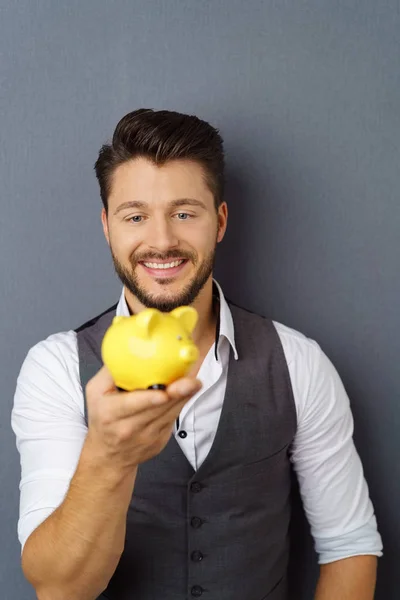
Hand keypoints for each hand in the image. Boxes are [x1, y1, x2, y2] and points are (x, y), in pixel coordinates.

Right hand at [85, 365, 201, 470]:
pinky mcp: (161, 440)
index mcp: (111, 413)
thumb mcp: (95, 392)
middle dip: (177, 393)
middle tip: (192, 380)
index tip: (164, 393)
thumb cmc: (102, 418)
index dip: (150, 399)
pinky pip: (174, 418)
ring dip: (184, 396)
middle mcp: (129, 427)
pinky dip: (182, 403)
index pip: (132, 406)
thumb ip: (110, 371)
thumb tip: (127, 348)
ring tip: (194, 382)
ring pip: (170, 413)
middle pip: (158, 409)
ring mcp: (147, 436)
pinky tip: (188, 391)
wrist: (109, 455)